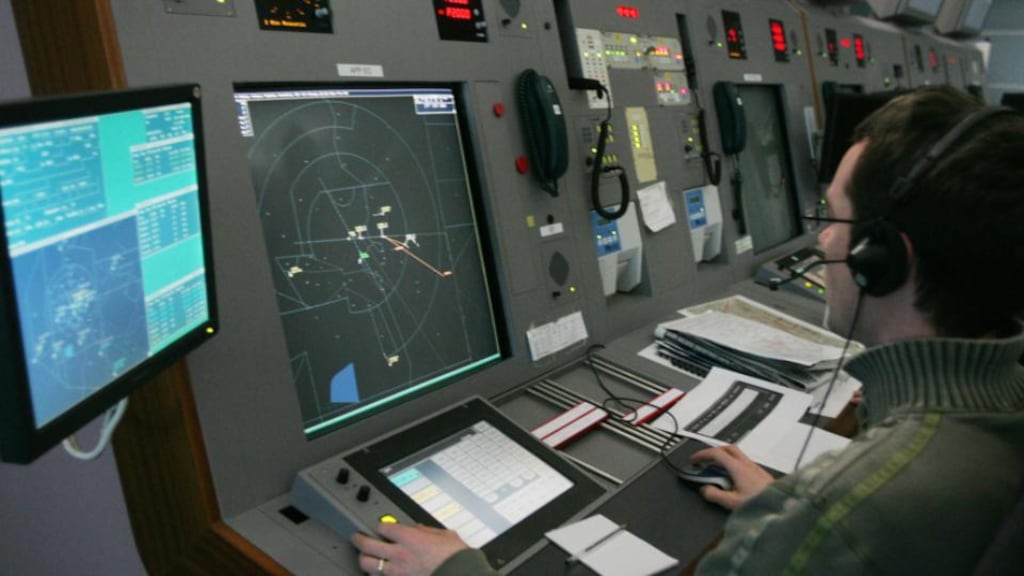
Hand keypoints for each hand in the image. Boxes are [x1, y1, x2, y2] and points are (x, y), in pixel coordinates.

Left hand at [351, 522, 468, 575]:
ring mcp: (397, 572)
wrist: (462, 575)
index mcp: (410, 537)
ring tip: (364, 558)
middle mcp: (400, 554)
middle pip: (367, 545)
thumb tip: (418, 529)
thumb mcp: (445, 535)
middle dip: (359, 540)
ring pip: (367, 565)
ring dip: (364, 561)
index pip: (383, 526)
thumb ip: (428, 531)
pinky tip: (379, 574)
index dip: (380, 526)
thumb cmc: (456, 558)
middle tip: (357, 538)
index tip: (380, 527)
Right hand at [690, 445, 773, 510]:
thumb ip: (714, 495)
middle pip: (728, 448)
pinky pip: (744, 463)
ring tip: (718, 471)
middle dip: (714, 451)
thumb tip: (705, 489)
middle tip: (705, 459)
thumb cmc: (760, 504)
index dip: (702, 454)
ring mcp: (756, 468)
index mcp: (738, 468)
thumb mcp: (731, 502)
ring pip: (737, 455)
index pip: (716, 453)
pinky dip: (734, 466)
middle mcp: (748, 465)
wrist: (782, 506)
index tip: (694, 459)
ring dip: (725, 458)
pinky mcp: (761, 474)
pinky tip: (733, 479)